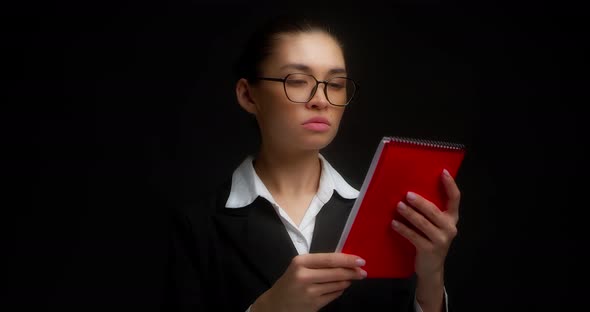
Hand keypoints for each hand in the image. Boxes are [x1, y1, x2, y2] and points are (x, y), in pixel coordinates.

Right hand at [251, 253, 366, 311]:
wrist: (275, 305)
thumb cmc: (290, 283)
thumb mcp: (299, 268)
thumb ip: (318, 264)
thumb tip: (345, 261)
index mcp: (300, 262)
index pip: (329, 259)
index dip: (347, 259)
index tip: (360, 260)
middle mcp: (304, 276)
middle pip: (336, 273)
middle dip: (352, 272)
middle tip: (363, 272)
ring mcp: (309, 292)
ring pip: (337, 285)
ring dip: (347, 282)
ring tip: (350, 279)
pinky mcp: (314, 305)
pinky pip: (334, 296)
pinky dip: (339, 291)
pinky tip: (338, 288)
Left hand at [391, 169, 460, 277]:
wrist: (431, 267)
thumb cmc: (430, 240)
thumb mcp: (435, 225)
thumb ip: (430, 212)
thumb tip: (413, 191)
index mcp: (452, 218)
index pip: (455, 199)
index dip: (450, 185)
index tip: (442, 172)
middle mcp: (449, 228)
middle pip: (434, 211)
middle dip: (420, 202)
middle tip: (407, 194)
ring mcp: (440, 240)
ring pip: (423, 223)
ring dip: (409, 214)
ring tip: (398, 206)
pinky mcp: (429, 250)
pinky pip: (414, 236)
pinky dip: (403, 229)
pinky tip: (393, 223)